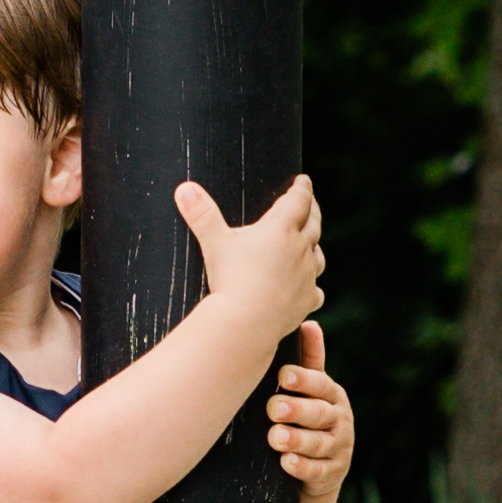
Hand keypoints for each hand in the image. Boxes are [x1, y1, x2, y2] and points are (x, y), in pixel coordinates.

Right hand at [173, 170, 323, 336]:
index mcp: (281, 228)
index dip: (302, 188)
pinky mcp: (307, 300)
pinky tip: (308, 288)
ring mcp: (307, 276)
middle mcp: (300, 249)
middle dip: (312, 211)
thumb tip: (184, 188)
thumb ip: (201, 214)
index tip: (304, 181)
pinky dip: (312, 286)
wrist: (246, 322)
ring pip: (318, 256)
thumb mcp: (213, 243)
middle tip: (310, 204)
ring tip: (309, 243)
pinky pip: (316, 291)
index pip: (298, 200)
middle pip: (314, 224)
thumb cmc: (229, 279)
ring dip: (314, 247)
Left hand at [266, 323, 353, 502]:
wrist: (319, 468)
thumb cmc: (309, 418)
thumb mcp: (311, 391)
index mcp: (332, 396)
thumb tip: (309, 321)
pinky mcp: (332, 474)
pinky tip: (286, 463)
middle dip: (297, 411)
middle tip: (274, 408)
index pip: (321, 385)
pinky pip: (318, 471)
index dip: (304, 380)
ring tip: (276, 437)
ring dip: (297, 440)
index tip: (283, 375)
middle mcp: (340, 421)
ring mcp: (338, 449)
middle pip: (320, 414)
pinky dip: (302, 468)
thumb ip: (311, 361)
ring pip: (318, 444)